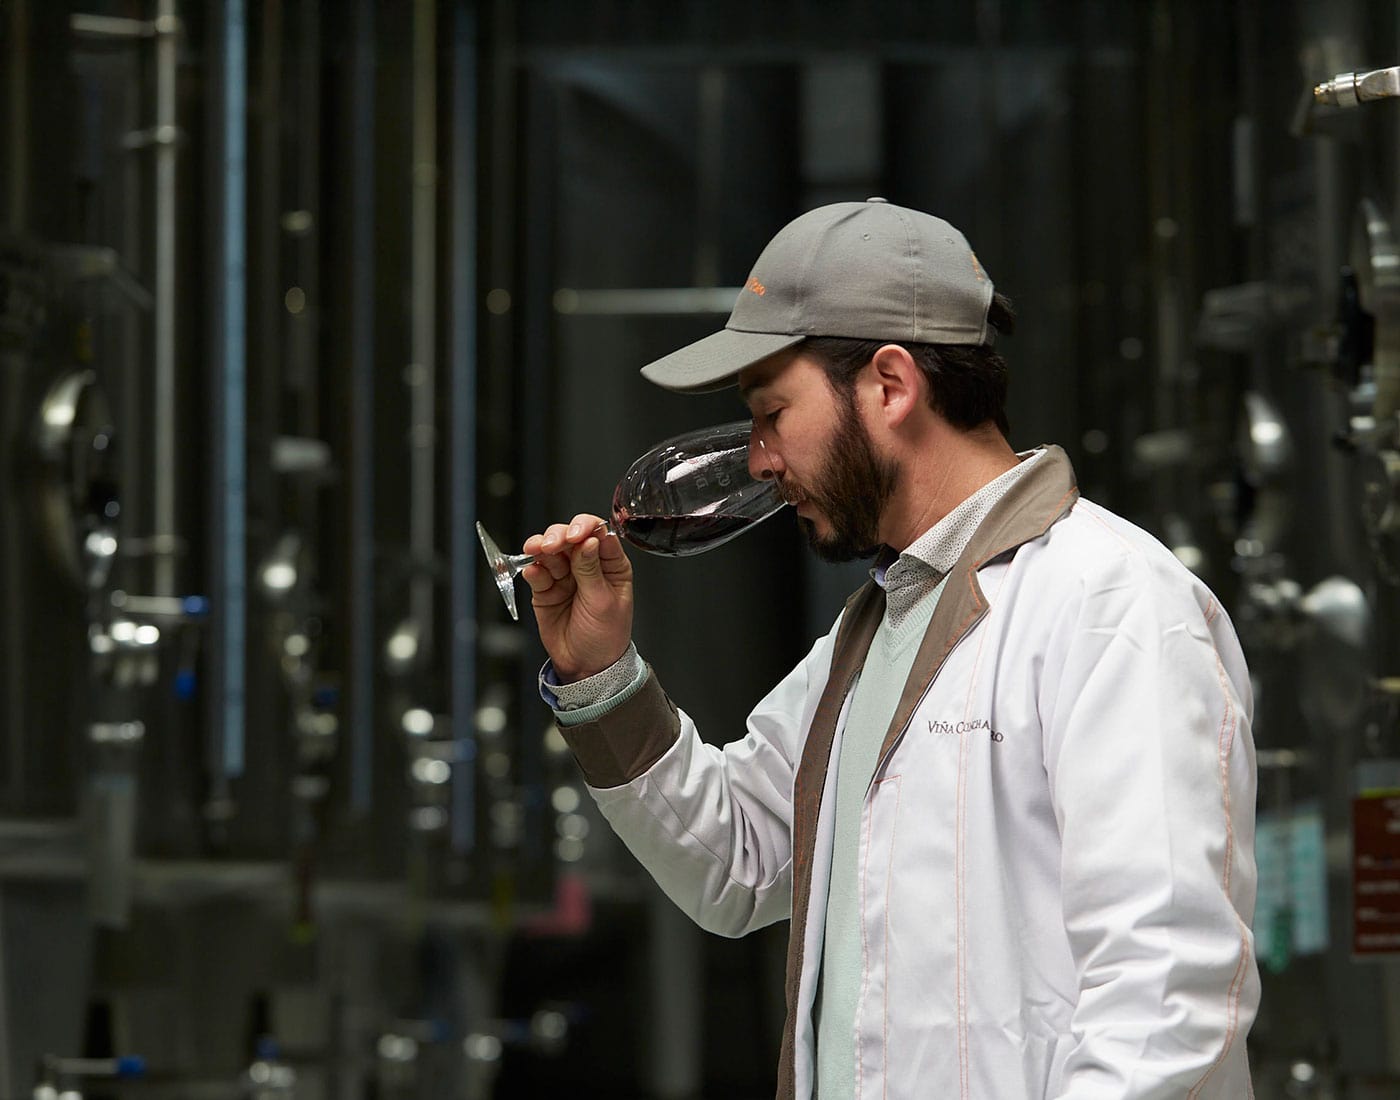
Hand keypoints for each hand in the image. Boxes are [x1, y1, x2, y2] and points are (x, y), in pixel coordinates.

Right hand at [522, 513, 633, 681]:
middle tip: (552, 544)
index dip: (586, 528)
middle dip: (559, 535)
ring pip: (550, 550)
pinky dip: (533, 569)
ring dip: (542, 547)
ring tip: (538, 551)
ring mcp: (565, 575)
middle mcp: (587, 564)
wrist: (586, 666)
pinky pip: (537, 572)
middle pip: (570, 536)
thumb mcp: (603, 602)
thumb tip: (588, 540)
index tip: (577, 535)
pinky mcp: (545, 589)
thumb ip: (591, 570)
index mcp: (611, 564)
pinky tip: (533, 571)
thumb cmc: (606, 636)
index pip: (599, 533)